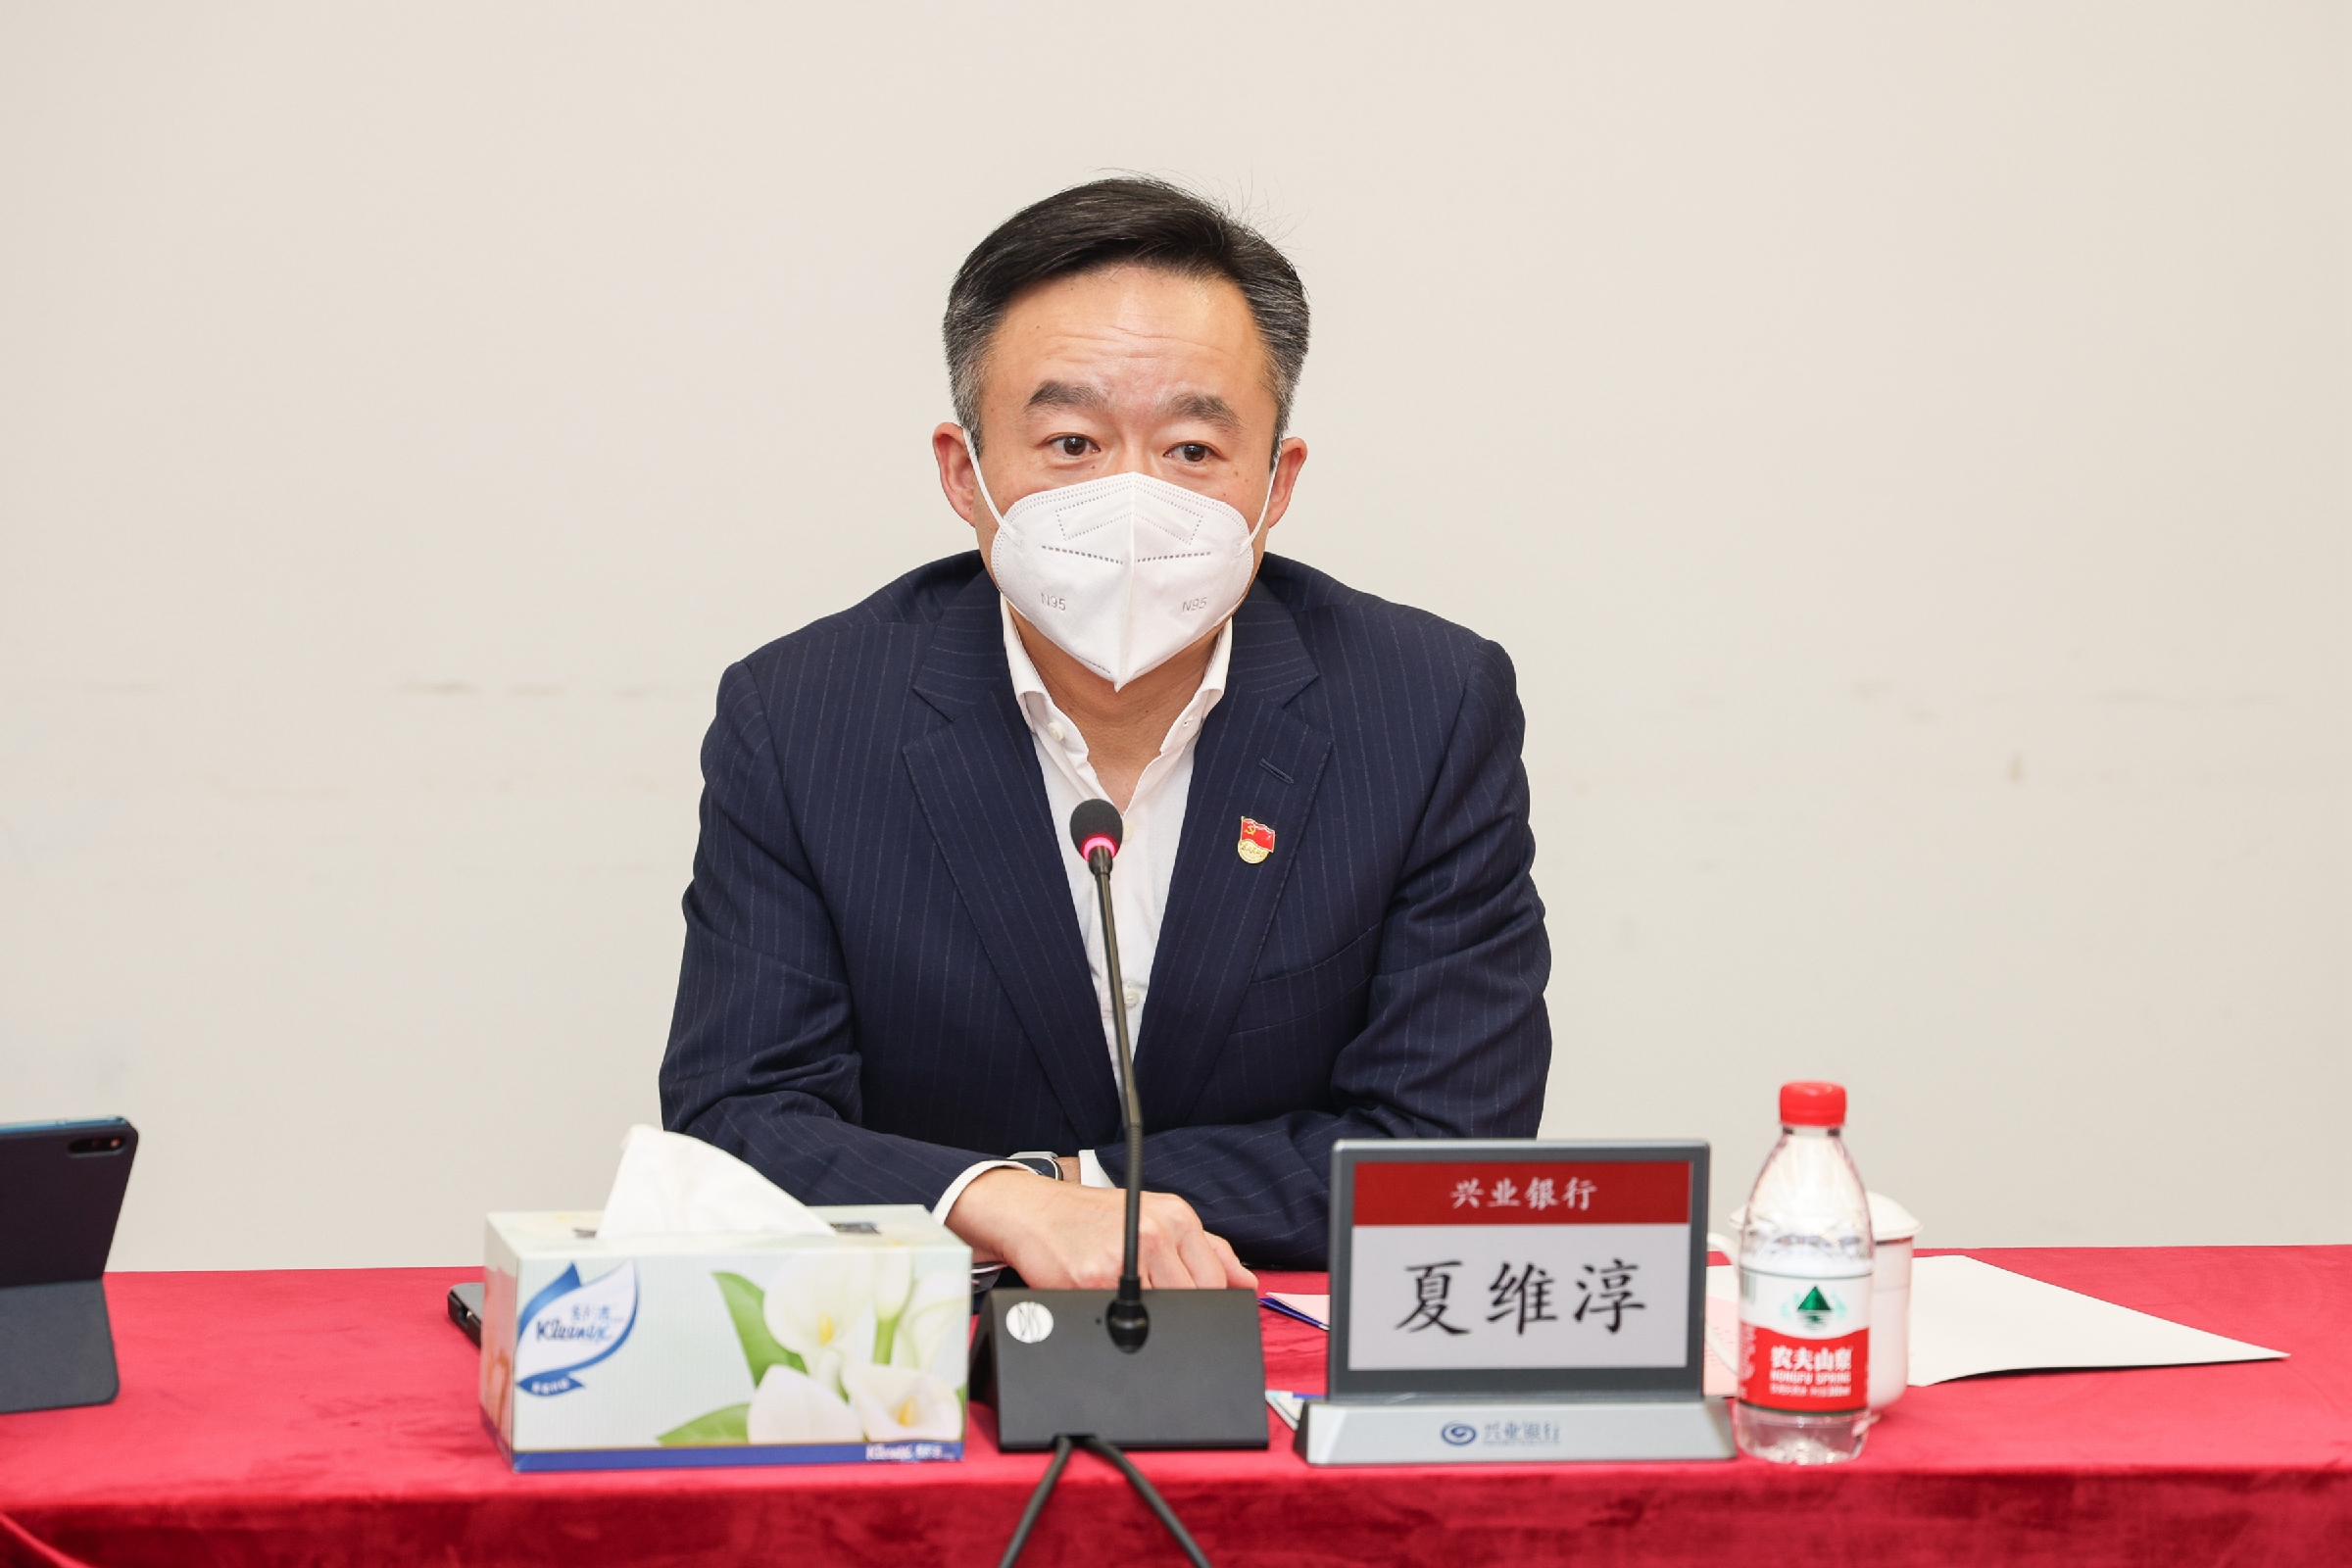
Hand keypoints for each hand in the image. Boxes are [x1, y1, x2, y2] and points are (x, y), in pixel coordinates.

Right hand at [946, 1168, 1257, 1291]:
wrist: (1033, 1213)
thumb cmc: (1094, 1218)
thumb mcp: (1157, 1217)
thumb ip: (1209, 1249)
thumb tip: (1246, 1283)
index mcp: (1177, 1217)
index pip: (1215, 1281)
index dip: (1207, 1306)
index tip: (1194, 1313)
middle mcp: (1155, 1233)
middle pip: (1192, 1301)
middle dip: (1176, 1313)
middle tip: (1148, 1301)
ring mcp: (1125, 1258)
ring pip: (1161, 1314)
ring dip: (1146, 1318)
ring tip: (1122, 1294)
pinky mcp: (1094, 1281)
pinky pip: (1121, 1319)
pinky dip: (1114, 1319)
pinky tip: (1100, 1297)